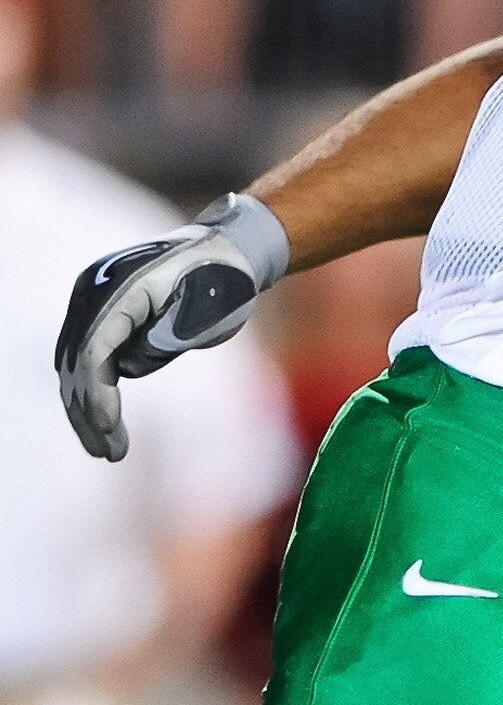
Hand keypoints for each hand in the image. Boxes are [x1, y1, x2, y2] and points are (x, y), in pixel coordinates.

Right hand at [55, 193, 288, 462]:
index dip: (96, 395)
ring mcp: (92, 300)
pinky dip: (93, 391)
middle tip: (112, 453)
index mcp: (124, 286)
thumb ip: (166, 338)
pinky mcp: (99, 313)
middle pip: (76, 361)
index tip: (110, 430)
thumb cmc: (224, 283)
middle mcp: (96, 289)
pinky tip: (106, 424)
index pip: (93, 349)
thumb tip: (125, 366)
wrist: (225, 250)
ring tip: (109, 449)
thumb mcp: (207, 312)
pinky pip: (86, 358)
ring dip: (86, 408)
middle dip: (88, 412)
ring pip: (74, 364)